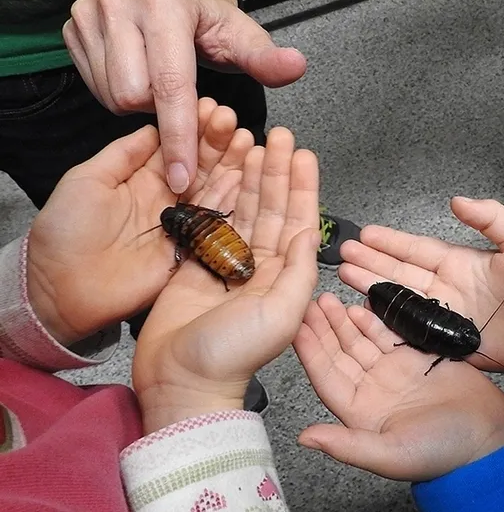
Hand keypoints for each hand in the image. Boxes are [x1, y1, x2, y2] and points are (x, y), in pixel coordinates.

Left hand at [26, 98, 253, 346]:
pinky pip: (217, 223)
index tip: (209, 106)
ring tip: (245, 140)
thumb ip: (123, 154)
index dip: (192, 127)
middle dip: (216, 141)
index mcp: (143, 178)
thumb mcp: (88, 179)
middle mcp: (170, 198)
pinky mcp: (193, 249)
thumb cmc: (66, 230)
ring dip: (231, 165)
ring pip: (214, 189)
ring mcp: (185, 224)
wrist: (64, 288)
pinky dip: (233, 199)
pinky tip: (247, 176)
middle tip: (230, 119)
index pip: (176, 146)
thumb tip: (154, 125)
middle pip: (200, 164)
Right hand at [62, 0, 306, 192]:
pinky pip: (95, 88)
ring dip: (140, 105)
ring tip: (159, 81)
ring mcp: (89, 11)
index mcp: (166, 3)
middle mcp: (120, 0)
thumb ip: (265, 59)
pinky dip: (118, 94)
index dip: (179, 137)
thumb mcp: (242, 39)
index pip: (171, 85)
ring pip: (112, 96)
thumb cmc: (209, 22)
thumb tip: (296, 66)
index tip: (183, 178)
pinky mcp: (72, 27)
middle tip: (179, 94)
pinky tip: (137, 75)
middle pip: (133, 95)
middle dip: (160, 111)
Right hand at [131, 127, 320, 433]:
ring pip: (245, 210)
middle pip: (273, 209)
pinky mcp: (199, 263)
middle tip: (279, 136)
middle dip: (277, 172)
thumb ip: (298, 271)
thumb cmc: (233, 353)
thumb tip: (311, 232)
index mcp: (285, 277)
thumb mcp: (280, 314)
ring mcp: (229, 263)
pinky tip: (225, 172)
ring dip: (252, 178)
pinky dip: (220, 196)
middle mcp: (261, 266)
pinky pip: (213, 222)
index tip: (304, 154)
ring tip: (255, 143)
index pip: (299, 222)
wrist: (181, 378)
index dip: (302, 187)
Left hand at [293, 293, 503, 481]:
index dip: (310, 350)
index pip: (326, 375)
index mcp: (360, 411)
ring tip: (330, 298)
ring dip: (346, 320)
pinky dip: (376, 318)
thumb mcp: (389, 454)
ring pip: (363, 340)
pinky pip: (390, 333)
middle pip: (341, 352)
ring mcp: (395, 372)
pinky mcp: (417, 358)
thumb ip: (346, 444)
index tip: (296, 324)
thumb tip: (302, 438)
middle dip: (325, 327)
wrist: (491, 440)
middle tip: (311, 301)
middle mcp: (373, 389)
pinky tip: (363, 303)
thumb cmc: (442, 454)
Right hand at [338, 197, 503, 382]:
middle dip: (369, 261)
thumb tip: (456, 201)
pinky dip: (385, 319)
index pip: (415, 249)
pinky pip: (407, 328)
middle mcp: (442, 287)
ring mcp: (440, 314)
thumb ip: (491, 219)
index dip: (389, 241)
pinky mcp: (442, 341)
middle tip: (341, 253)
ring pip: (398, 297)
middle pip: (398, 271)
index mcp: (457, 263)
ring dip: (371, 285)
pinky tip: (364, 310)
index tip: (364, 233)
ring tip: (344, 275)